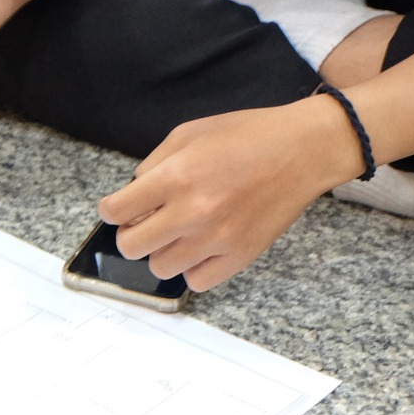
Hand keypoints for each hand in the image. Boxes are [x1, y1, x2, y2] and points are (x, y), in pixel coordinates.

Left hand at [98, 96, 366, 291]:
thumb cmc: (246, 136)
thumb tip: (133, 193)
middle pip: (132, 246)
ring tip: (176, 232)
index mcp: (176, 177)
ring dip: (161, 251)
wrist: (301, 151)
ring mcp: (218, 239)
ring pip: (161, 267)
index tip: (118, 208)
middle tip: (144, 221)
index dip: (111, 209)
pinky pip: (196, 281)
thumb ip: (153, 165)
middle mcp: (193, 212)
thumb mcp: (188, 133)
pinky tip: (199, 246)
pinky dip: (191, 268)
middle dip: (130, 233)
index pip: (116, 211)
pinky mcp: (241, 256)